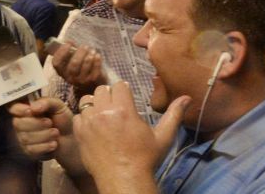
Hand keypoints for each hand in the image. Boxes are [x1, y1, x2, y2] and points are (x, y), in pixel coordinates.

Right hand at [7, 97, 73, 160]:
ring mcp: (23, 138)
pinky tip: (54, 143)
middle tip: (50, 122)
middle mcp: (21, 123)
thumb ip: (46, 102)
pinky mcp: (29, 151)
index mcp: (26, 109)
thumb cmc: (61, 120)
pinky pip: (32, 150)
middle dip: (36, 124)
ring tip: (56, 133)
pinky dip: (45, 146)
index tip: (30, 111)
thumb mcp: (58, 106)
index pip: (13, 107)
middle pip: (18, 124)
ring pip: (26, 138)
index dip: (19, 109)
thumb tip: (33, 107)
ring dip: (44, 135)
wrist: (70, 139)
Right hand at [51, 41, 106, 95]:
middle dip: (80, 52)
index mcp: (62, 72)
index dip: (61, 52)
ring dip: (89, 55)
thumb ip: (70, 50)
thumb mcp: (72, 60)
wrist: (92, 83)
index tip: (68, 44)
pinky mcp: (92, 80)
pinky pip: (95, 69)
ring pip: (85, 66)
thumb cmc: (80, 67)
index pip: (57, 63)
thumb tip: (69, 41)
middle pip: (73, 64)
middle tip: (85, 46)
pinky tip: (97, 55)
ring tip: (92, 50)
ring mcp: (81, 80)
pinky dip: (97, 60)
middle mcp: (70, 78)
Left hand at [72, 83, 190, 190]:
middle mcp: (104, 112)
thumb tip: (187, 98)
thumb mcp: (163, 137)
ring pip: (87, 101)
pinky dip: (84, 119)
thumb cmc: (145, 159)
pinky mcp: (79, 133)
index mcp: (124, 110)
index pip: (119, 85)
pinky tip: (94, 127)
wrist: (124, 179)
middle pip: (101, 90)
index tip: (127, 99)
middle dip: (109, 95)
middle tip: (115, 107)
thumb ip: (174, 115)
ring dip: (95, 105)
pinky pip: (77, 116)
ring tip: (103, 115)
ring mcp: (89, 122)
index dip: (124, 90)